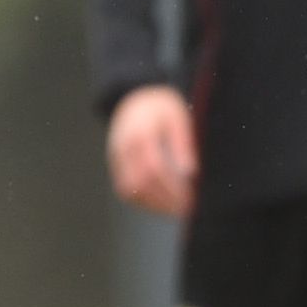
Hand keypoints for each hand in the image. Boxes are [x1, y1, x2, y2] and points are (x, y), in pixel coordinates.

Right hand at [105, 86, 197, 218]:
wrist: (134, 97)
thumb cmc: (161, 106)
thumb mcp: (177, 117)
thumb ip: (183, 144)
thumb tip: (190, 173)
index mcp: (141, 133)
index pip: (154, 168)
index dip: (172, 187)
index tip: (191, 198)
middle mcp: (124, 147)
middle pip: (141, 183)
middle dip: (165, 201)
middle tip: (187, 209)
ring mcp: (117, 157)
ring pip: (129, 190)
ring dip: (153, 204)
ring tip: (175, 209)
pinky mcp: (115, 164)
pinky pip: (125, 189)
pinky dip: (142, 200)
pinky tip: (161, 203)